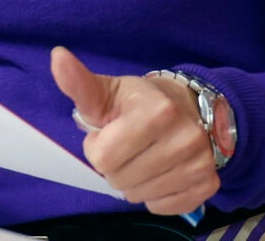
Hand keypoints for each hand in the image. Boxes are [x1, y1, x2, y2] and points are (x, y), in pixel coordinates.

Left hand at [50, 46, 219, 214]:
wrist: (188, 107)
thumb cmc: (139, 101)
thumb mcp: (107, 91)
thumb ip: (79, 83)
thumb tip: (57, 57)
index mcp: (157, 112)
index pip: (103, 159)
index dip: (97, 148)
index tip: (109, 132)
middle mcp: (184, 138)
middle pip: (120, 180)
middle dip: (115, 166)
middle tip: (127, 146)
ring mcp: (199, 163)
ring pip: (140, 196)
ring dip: (134, 182)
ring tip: (143, 157)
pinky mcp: (207, 184)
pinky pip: (163, 207)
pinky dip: (155, 195)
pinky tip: (160, 172)